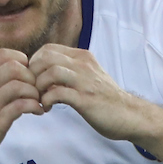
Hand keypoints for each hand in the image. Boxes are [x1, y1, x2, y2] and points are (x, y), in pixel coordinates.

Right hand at [0, 48, 45, 163]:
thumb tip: (17, 74)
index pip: (4, 54)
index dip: (22, 61)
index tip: (28, 76)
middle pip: (14, 66)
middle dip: (32, 77)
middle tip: (36, 90)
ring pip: (18, 84)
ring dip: (34, 92)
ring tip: (38, 102)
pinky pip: (20, 106)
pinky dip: (34, 106)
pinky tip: (37, 112)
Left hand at [29, 44, 148, 140]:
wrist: (129, 114)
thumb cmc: (106, 98)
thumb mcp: (89, 75)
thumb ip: (71, 70)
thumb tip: (46, 72)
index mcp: (83, 57)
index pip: (48, 49)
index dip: (34, 63)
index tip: (34, 79)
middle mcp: (83, 65)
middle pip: (46, 57)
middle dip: (33, 74)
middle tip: (33, 89)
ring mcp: (85, 81)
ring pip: (50, 72)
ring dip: (38, 87)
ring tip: (40, 99)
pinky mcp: (85, 99)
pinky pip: (57, 93)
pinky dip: (46, 101)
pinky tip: (48, 108)